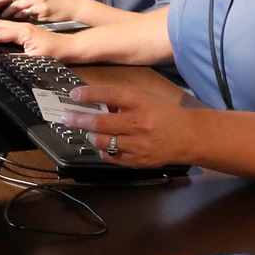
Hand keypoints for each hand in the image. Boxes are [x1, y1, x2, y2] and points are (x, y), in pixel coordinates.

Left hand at [0, 0, 76, 22]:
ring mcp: (40, 7)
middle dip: (7, 12)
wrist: (74, 6)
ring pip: (21, 13)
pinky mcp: (43, 16)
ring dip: (14, 18)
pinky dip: (25, 23)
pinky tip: (23, 26)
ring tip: (10, 22)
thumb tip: (17, 0)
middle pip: (15, 4)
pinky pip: (30, 20)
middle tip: (1, 16)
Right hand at [0, 19, 71, 58]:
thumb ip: (16, 57)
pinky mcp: (25, 30)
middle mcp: (22, 26)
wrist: (67, 47)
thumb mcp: (34, 58)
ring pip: (1, 25)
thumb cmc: (55, 52)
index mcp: (23, 31)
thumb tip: (0, 58)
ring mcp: (24, 27)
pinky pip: (6, 27)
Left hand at [58, 84, 195, 169]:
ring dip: (91, 135)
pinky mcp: (137, 161)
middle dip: (78, 119)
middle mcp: (139, 124)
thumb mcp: (146, 99)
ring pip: (102, 142)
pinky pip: (110, 156)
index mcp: (141, 103)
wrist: (188, 137)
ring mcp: (137, 144)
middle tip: (66, 117)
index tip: (74, 95)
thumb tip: (96, 103)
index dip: (90, 94)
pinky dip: (102, 150)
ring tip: (90, 131)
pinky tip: (104, 144)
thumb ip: (123, 100)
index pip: (111, 95)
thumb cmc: (165, 114)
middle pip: (100, 122)